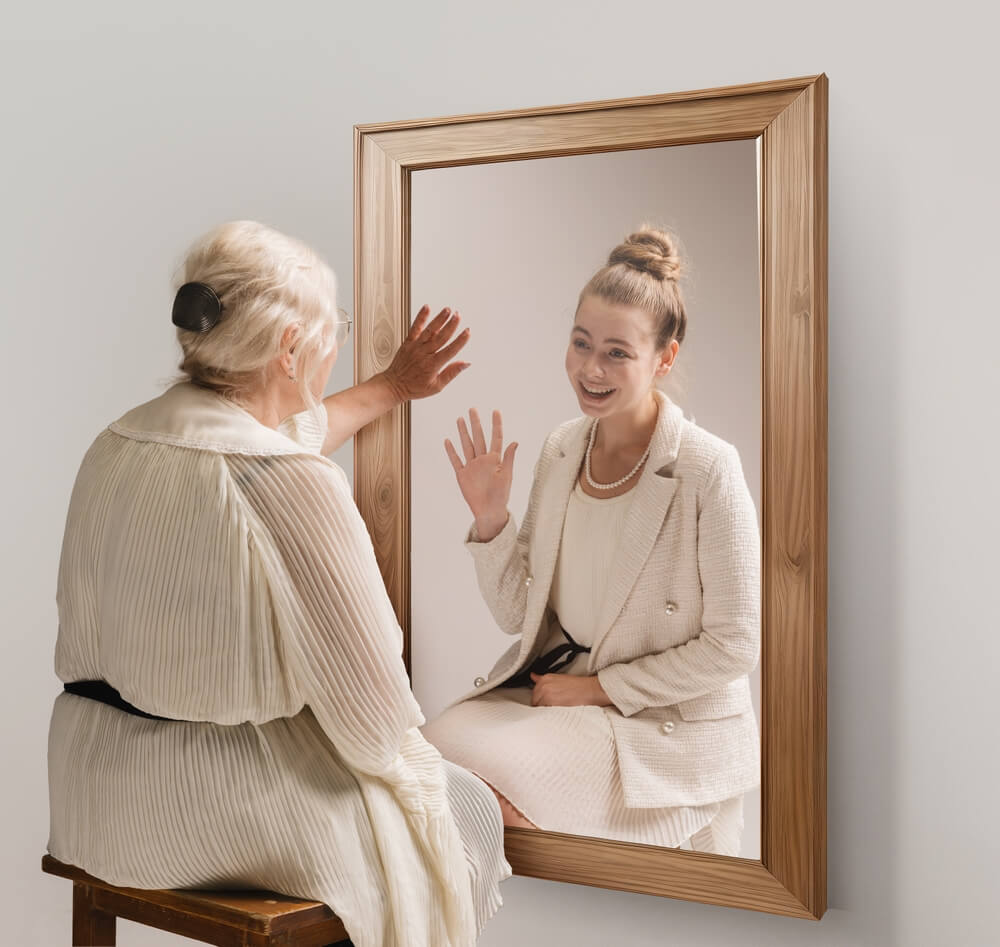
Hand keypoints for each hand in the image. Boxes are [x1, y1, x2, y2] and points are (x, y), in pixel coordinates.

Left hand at [381, 304, 470, 400]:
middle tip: (459, 316)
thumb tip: (466, 363)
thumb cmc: (414, 387)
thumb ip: (452, 373)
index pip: (450, 350)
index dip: (460, 340)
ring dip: (439, 319)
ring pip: (429, 330)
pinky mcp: (408, 342)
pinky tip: (427, 308)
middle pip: (441, 337)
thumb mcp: (437, 386)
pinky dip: (421, 317)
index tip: (467, 331)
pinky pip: (415, 328)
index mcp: (433, 365)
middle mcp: (424, 354)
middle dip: (451, 325)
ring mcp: (415, 347)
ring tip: (448, 310)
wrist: (394, 385)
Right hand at [444, 408, 516, 533]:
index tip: (495, 411)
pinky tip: (448, 441)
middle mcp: (482, 460)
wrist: (489, 511)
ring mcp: (472, 466)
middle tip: (472, 409)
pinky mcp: (462, 475)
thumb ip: (508, 458)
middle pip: (478, 438)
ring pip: (466, 445)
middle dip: (476, 423)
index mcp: (495, 459)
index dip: (496, 425)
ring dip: (463, 433)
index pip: (495, 438)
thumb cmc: (501, 495)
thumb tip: (515, 442)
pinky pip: (456, 461)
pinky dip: (451, 451)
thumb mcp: (506, 475)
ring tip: (460, 419)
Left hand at [530, 672, 611, 706]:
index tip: (546, 702)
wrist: (590, 690)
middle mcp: (544, 686)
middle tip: (553, 706)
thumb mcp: (559, 678)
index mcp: (545, 679)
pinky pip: (544, 713)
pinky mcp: (551, 705)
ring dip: (545, 711)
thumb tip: (533, 676)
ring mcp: (546, 695)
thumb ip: (543, 679)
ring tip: (557, 709)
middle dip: (541, 705)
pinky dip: (549, 715)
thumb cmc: (579, 686)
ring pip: (539, 708)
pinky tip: (558, 712)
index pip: (534, 693)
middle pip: (535, 701)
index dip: (540, 699)